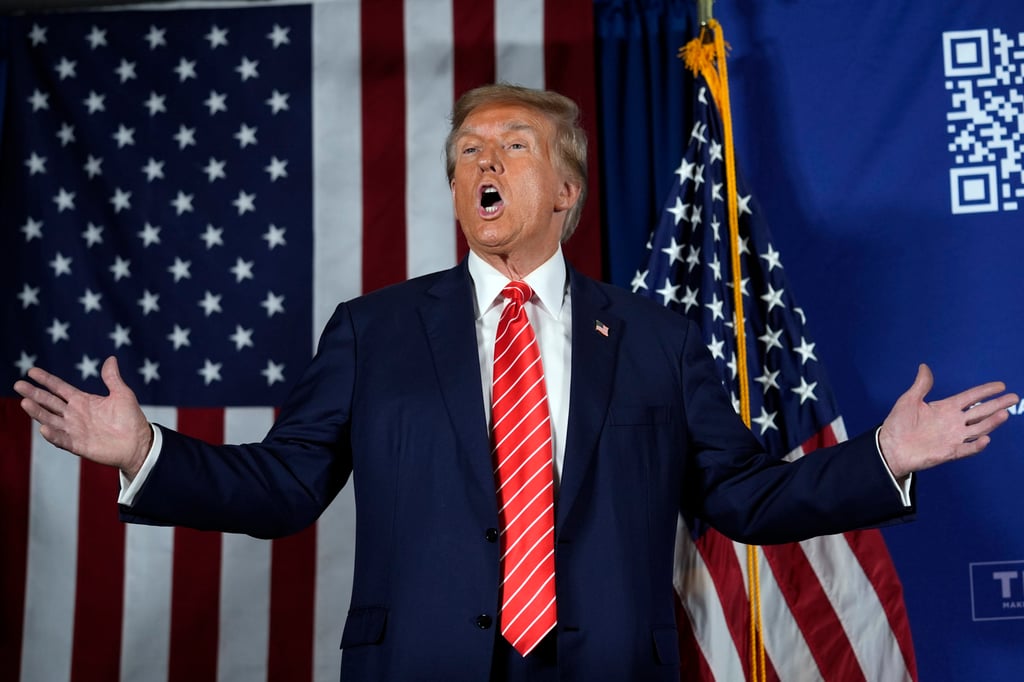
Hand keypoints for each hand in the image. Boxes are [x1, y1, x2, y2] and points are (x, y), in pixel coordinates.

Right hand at [13, 356, 151, 478]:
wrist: (139, 443)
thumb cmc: (131, 418)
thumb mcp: (122, 394)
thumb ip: (112, 378)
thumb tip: (111, 358)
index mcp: (83, 401)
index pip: (59, 388)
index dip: (46, 380)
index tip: (31, 371)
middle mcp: (75, 414)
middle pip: (50, 402)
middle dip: (34, 394)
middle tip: (18, 385)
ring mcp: (75, 430)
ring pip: (51, 419)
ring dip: (38, 413)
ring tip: (24, 402)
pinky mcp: (79, 445)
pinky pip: (62, 439)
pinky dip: (53, 435)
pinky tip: (44, 428)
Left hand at [878, 364, 1018, 478]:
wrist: (890, 447)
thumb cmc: (898, 424)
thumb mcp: (909, 400)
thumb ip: (921, 385)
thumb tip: (924, 366)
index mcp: (946, 408)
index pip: (971, 397)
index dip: (985, 391)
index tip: (1001, 385)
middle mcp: (954, 422)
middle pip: (980, 412)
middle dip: (997, 405)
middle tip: (1014, 397)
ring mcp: (953, 437)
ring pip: (978, 429)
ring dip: (991, 422)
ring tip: (1004, 414)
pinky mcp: (949, 452)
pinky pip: (967, 448)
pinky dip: (976, 445)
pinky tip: (986, 439)